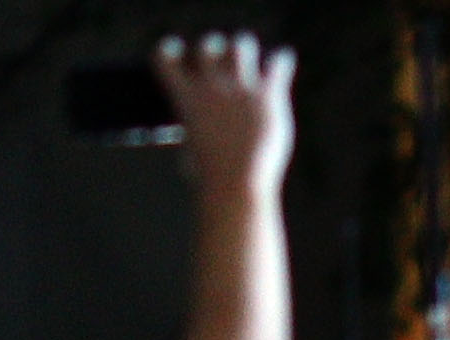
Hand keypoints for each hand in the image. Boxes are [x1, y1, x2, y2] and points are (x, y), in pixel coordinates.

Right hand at [157, 32, 295, 201]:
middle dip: (214, 47)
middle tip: (221, 60)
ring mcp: (241, 89)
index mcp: (186, 97)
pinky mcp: (268, 96)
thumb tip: (194, 139)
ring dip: (244, 48)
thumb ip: (194, 129)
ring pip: (242, 46)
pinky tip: (284, 61)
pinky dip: (282, 61)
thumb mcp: (192, 149)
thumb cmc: (212, 177)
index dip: (170, 50)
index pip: (165, 56)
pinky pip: (278, 64)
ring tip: (249, 57)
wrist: (237, 184)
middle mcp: (212, 86)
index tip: (176, 52)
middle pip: (209, 45)